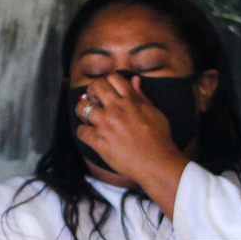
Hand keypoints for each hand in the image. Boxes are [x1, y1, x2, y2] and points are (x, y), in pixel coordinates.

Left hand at [74, 74, 188, 212]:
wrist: (157, 162)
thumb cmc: (159, 138)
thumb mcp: (154, 111)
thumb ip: (141, 95)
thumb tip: (134, 80)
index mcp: (130, 100)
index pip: (113, 77)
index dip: (107, 81)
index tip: (106, 90)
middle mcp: (116, 109)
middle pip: (96, 86)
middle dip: (92, 90)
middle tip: (94, 99)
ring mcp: (106, 124)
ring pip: (82, 107)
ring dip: (83, 110)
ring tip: (89, 117)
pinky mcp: (99, 140)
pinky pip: (81, 131)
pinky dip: (83, 132)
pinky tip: (91, 134)